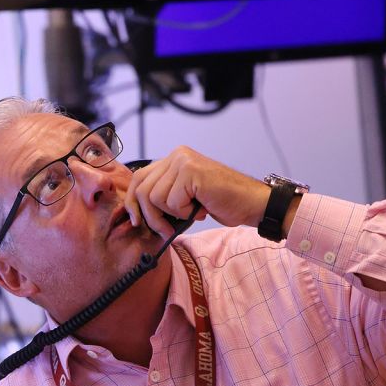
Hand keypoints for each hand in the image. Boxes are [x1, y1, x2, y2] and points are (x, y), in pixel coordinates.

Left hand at [123, 147, 270, 236]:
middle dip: (149, 215)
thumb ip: (165, 194)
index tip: (135, 220)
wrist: (252, 203)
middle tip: (164, 229)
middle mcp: (177, 156)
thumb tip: (136, 212)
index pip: (138, 178)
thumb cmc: (222, 202)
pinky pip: (171, 202)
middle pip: (141, 188)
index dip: (133, 201)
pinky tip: (201, 209)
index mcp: (174, 159)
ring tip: (190, 214)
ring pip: (154, 197)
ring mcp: (183, 161)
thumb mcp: (186, 196)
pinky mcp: (191, 172)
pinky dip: (184, 213)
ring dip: (170, 215)